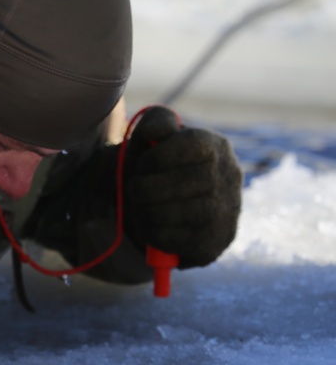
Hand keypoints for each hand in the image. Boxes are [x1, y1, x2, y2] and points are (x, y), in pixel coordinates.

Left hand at [124, 106, 242, 267]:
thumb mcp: (152, 138)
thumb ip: (156, 122)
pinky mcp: (215, 242)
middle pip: (182, 183)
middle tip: (134, 189)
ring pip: (178, 214)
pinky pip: (175, 240)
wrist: (165, 207)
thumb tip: (154, 131)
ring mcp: (227, 212)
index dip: (157, 157)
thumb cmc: (156, 166)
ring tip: (139, 207)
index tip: (142, 164)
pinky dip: (151, 233)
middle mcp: (229, 177)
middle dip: (145, 188)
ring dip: (145, 211)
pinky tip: (148, 225)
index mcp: (215, 146)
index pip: (191, 145)